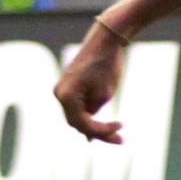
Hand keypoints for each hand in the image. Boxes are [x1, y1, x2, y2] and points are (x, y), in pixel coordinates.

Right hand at [55, 18, 130, 142]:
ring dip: (95, 126)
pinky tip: (102, 127)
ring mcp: (63, 90)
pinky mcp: (70, 87)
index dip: (101, 130)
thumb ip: (95, 112)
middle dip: (99, 132)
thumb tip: (88, 133)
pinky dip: (90, 116)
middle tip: (121, 140)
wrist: (105, 39)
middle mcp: (60, 94)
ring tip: (117, 135)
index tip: (121, 127)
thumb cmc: (107, 64)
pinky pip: (78, 108)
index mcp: (66, 95)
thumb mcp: (105, 92)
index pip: (82, 123)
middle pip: (77, 123)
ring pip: (77, 117)